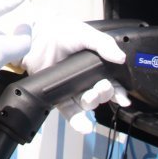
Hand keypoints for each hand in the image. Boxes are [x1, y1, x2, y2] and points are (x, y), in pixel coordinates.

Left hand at [20, 9, 128, 133]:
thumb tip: (120, 57)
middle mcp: (85, 79)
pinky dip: (78, 121)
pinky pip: (70, 112)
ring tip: (87, 99)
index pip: (112, 83)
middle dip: (103, 94)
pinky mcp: (59, 96)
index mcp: (96, 66)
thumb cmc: (61, 32)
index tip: (122, 97)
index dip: (118, 92)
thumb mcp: (85, 33)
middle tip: (99, 88)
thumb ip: (103, 44)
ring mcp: (72, 89)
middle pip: (101, 95)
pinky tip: (84, 127)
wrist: (35, 37)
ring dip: (91, 105)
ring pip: (87, 104)